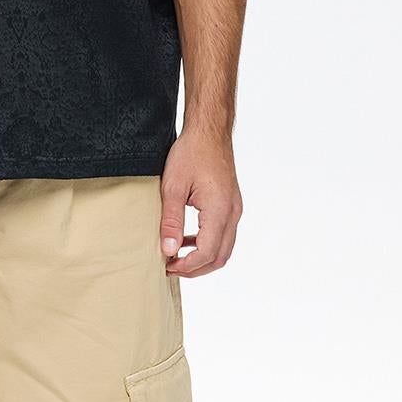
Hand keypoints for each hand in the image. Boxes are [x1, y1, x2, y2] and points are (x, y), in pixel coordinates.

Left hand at [159, 130, 241, 276]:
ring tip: (176, 256)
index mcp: (219, 210)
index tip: (166, 266)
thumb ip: (171, 222)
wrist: (209, 132)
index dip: (186, 266)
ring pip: (223, 248)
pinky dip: (206, 244)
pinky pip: (223, 234)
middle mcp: (232, 213)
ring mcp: (234, 209)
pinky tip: (186, 239)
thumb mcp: (173, 188)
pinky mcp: (231, 205)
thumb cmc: (191, 153)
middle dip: (195, 268)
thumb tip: (168, 250)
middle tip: (170, 267)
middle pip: (219, 257)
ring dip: (201, 258)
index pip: (207, 253)